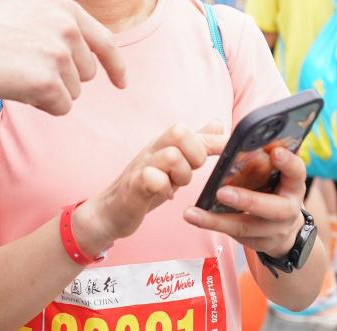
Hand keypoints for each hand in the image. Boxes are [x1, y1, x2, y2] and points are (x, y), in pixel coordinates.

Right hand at [0, 0, 125, 115]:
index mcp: (66, 8)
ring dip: (50, 92)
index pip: (105, 40)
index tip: (121, 82)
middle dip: (64, 79)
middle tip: (28, 69)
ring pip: (74, 92)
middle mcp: (69, 28)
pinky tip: (18, 88)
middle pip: (88, 73)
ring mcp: (60, 54)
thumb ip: (58, 25)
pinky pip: (61, 107)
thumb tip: (83, 49)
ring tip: (18, 74)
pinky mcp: (49, 81)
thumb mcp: (28, 12)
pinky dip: (42, 105)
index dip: (116, 65)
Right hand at [72, 123, 227, 253]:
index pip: (191, 129)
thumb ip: (196, 144)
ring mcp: (141, 166)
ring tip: (175, 186)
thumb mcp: (175, 164)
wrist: (111, 211)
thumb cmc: (145, 187)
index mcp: (163, 144)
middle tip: (192, 172)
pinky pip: (152, 179)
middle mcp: (152, 150)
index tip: (226, 153)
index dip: (213, 141)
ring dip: (181, 174)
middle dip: (195, 154)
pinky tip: (164, 195)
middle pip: (180, 132)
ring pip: (171, 156)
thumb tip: (218, 124)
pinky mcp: (133, 187)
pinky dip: (163, 189)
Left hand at [182, 146, 307, 257]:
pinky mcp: (259, 243)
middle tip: (222, 192)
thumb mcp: (274, 172)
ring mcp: (275, 229)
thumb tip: (225, 127)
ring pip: (246, 227)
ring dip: (217, 220)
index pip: (297, 171)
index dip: (288, 162)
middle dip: (247, 199)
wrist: (285, 230)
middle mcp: (289, 209)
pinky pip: (235, 236)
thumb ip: (260, 153)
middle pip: (273, 208)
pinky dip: (213, 226)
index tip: (274, 152)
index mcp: (293, 184)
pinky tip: (194, 218)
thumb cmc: (273, 189)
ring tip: (193, 212)